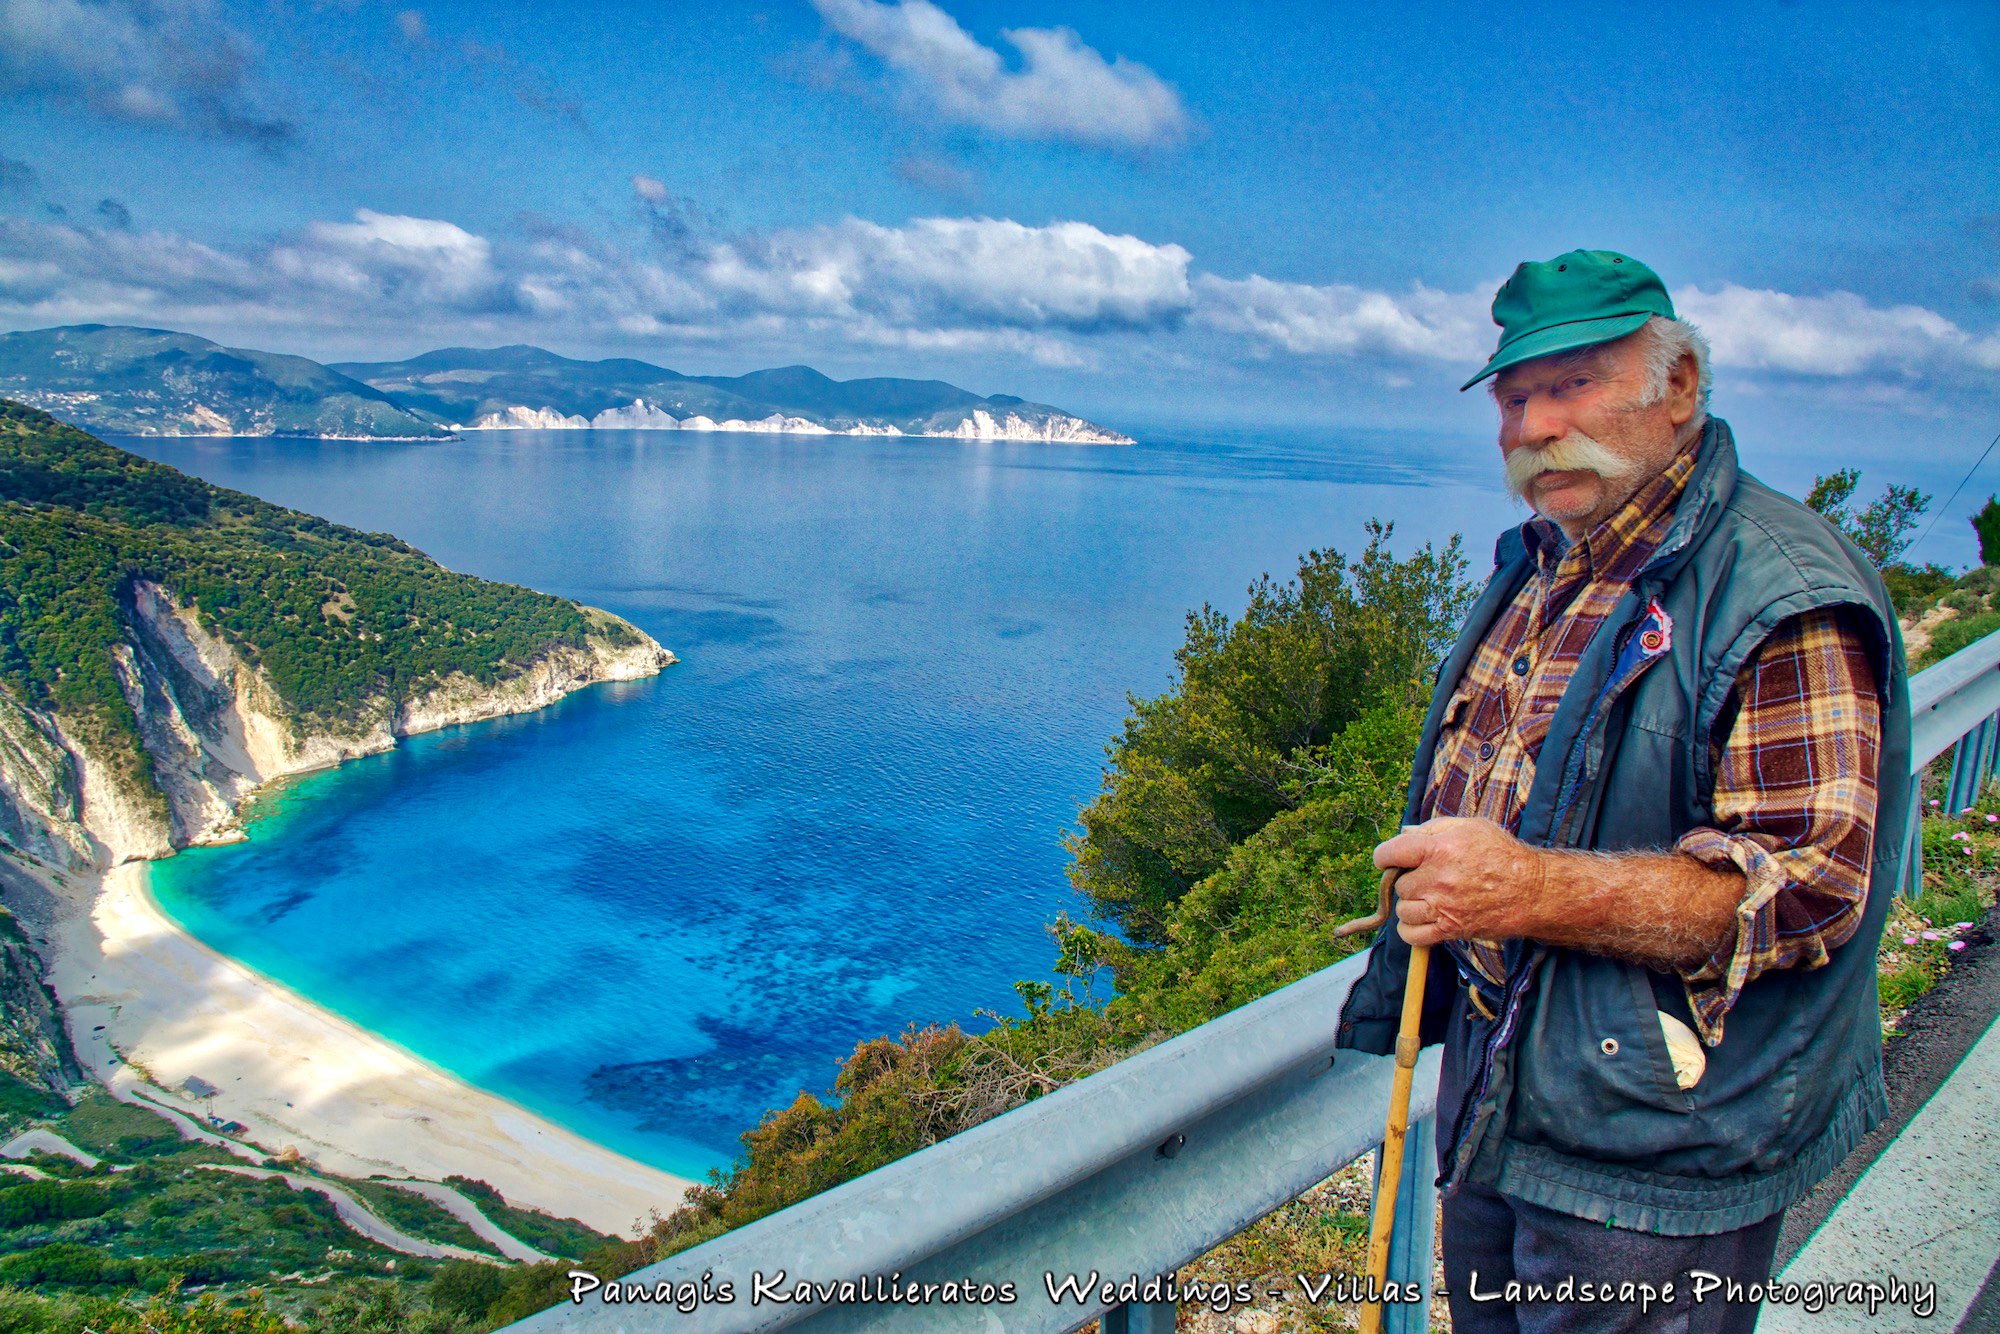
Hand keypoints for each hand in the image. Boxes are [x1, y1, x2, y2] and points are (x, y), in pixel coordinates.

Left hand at [1371, 817, 1546, 947]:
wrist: (1532, 891)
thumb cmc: (1502, 854)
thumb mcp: (1470, 826)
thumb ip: (1433, 828)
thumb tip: (1405, 835)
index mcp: (1439, 849)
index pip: (1390, 853)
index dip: (1385, 856)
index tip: (1389, 859)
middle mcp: (1437, 879)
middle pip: (1399, 885)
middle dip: (1409, 881)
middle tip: (1427, 878)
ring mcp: (1443, 907)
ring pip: (1403, 910)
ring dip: (1411, 905)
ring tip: (1429, 898)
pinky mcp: (1450, 930)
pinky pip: (1411, 935)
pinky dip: (1411, 929)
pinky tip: (1424, 918)